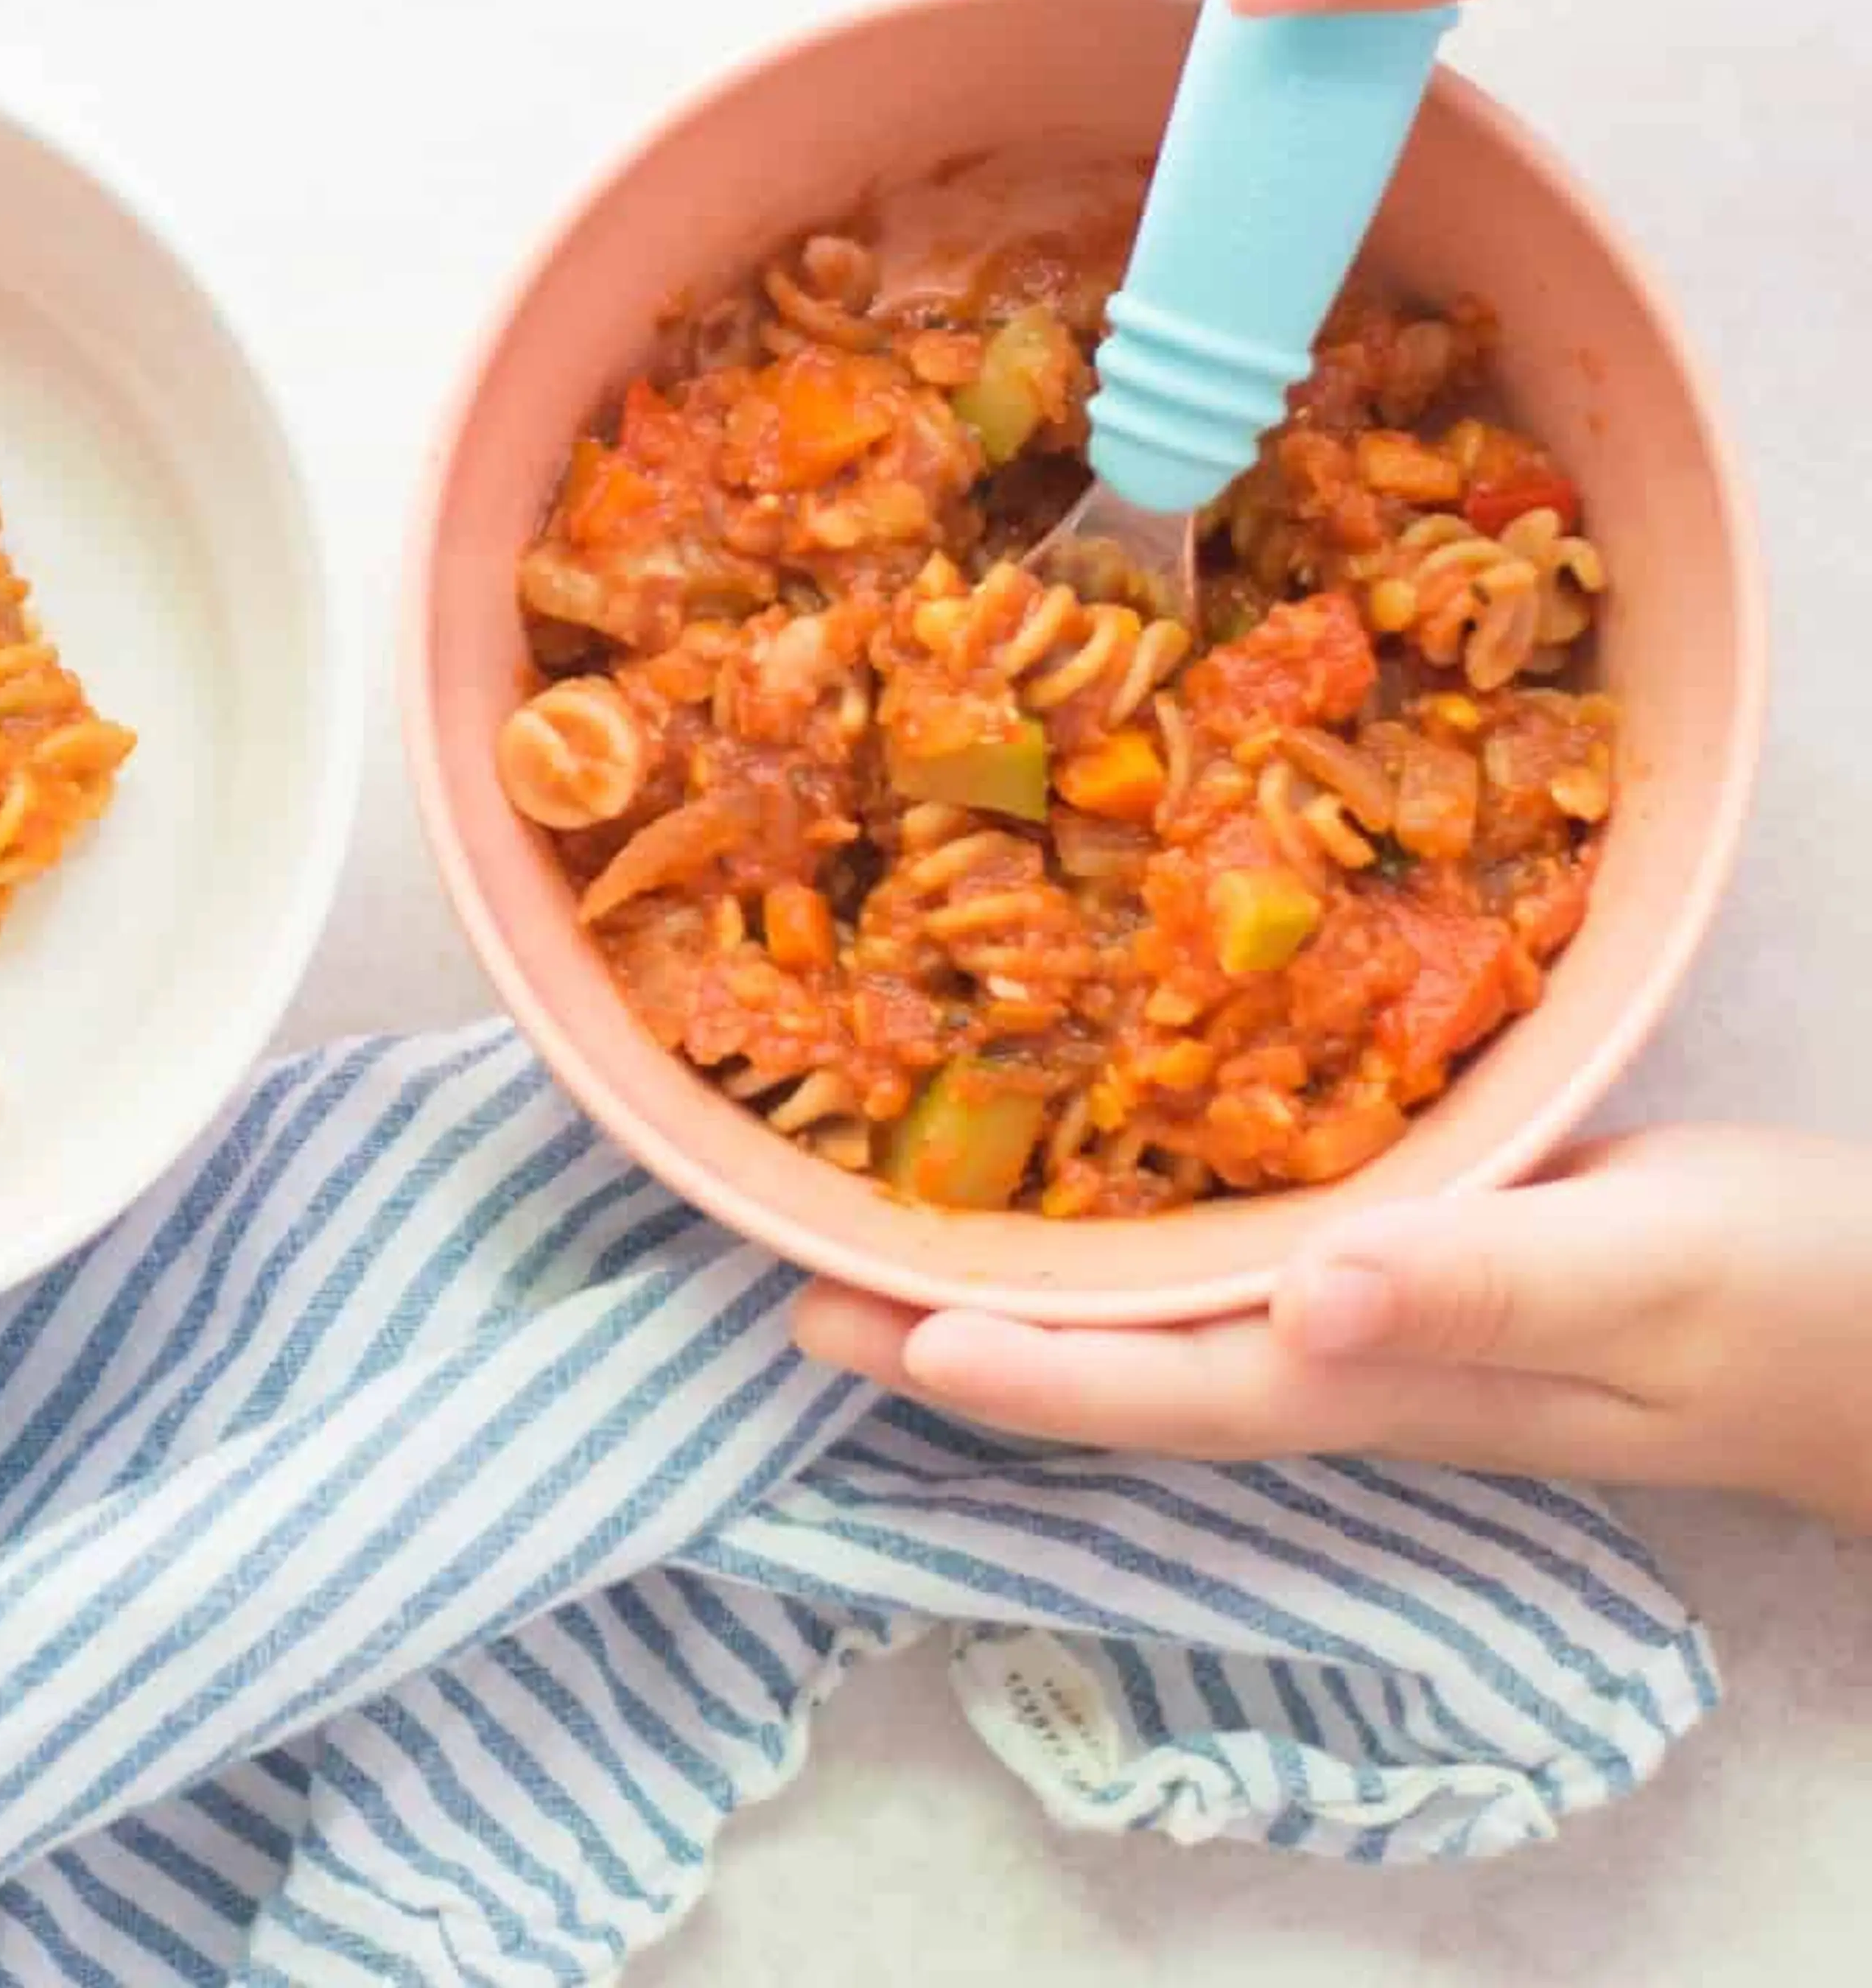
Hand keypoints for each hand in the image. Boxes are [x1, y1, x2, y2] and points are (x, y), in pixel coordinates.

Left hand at [794, 1127, 1871, 1531]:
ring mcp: (1370, 1319)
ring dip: (1019, 1286)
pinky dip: (1126, 1228)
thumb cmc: (1782, 1290)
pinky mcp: (1404, 1258)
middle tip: (794, 1284)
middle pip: (1121, 1365)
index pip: (1160, 1388)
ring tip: (872, 1236)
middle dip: (960, 1337)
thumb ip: (1482, 1286)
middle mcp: (1346, 1360)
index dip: (1014, 1364)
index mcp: (1381, 1375)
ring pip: (1158, 1316)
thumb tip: (1306, 1302)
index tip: (871, 1328)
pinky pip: (1227, 1254)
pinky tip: (1073, 1179)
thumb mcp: (1639, 1271)